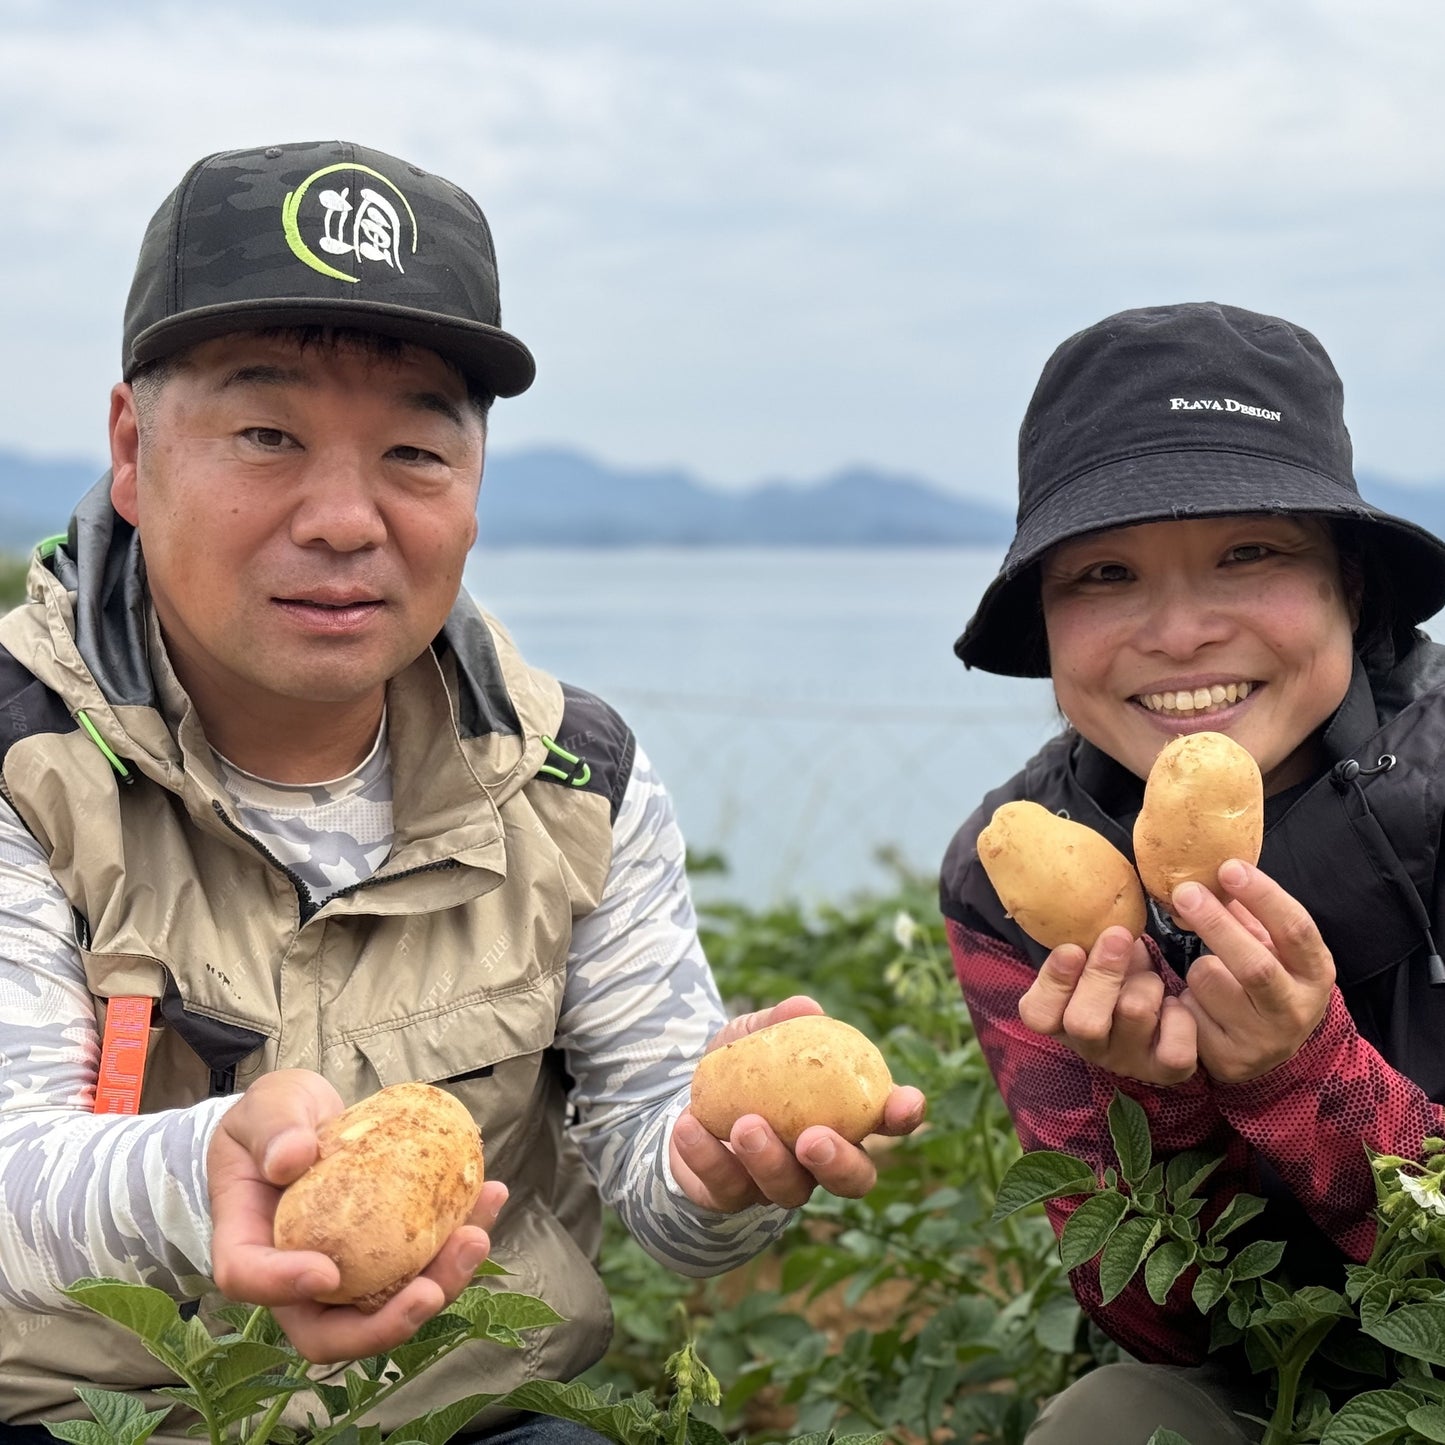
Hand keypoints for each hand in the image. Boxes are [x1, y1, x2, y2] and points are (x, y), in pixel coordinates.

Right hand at [208, 1069, 508, 1363]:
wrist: (305, 1121)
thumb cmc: (274, 1120)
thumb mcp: (266, 1108)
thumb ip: (273, 1128)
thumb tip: (290, 1157)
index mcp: (248, 1240)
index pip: (249, 1279)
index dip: (283, 1287)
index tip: (326, 1271)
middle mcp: (294, 1275)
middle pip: (331, 1329)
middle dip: (387, 1323)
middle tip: (431, 1289)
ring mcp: (345, 1272)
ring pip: (387, 1307)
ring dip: (440, 1283)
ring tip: (476, 1235)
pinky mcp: (386, 1254)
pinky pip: (421, 1263)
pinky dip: (457, 1238)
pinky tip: (490, 1196)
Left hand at [670, 995, 926, 1211]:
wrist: (687, 1103)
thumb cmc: (741, 1068)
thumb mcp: (754, 1036)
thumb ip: (779, 1024)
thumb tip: (806, 1008)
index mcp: (841, 1115)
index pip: (886, 1122)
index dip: (903, 1115)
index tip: (906, 1103)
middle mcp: (820, 1159)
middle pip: (853, 1179)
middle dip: (840, 1163)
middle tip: (814, 1138)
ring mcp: (779, 1184)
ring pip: (790, 1190)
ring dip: (770, 1160)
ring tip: (746, 1125)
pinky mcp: (732, 1198)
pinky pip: (725, 1187)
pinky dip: (708, 1156)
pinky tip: (689, 1127)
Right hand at [1017, 926, 1197, 1083]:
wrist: (1160, 1007)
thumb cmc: (1118, 974)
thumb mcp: (1093, 956)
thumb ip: (1085, 942)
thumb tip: (1097, 917)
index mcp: (1059, 1020)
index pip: (1038, 1015)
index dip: (1054, 982)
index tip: (1072, 949)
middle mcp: (1090, 1048)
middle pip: (1084, 1023)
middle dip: (1102, 974)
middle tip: (1118, 936)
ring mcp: (1127, 1061)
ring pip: (1134, 1015)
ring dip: (1147, 983)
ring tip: (1150, 978)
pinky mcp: (1167, 1071)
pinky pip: (1175, 1049)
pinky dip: (1180, 1018)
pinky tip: (1174, 1005)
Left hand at [1172, 859, 1335, 1082]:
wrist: (1269, 1049)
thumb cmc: (1267, 981)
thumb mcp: (1270, 946)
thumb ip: (1246, 913)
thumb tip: (1209, 875)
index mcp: (1315, 972)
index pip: (1296, 930)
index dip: (1263, 896)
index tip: (1229, 867)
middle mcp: (1296, 1009)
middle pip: (1254, 966)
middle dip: (1216, 924)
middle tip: (1184, 892)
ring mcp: (1264, 1039)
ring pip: (1211, 984)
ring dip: (1196, 968)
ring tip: (1205, 974)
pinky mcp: (1230, 1058)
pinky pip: (1189, 1012)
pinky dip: (1182, 998)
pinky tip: (1194, 1003)